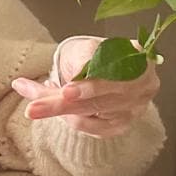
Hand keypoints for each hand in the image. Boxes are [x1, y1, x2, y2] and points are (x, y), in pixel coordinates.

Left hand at [12, 36, 159, 138]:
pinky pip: (91, 128)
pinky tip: (54, 107)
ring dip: (57, 111)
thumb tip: (77, 76)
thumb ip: (84, 58)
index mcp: (138, 59)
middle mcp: (142, 86)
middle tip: (33, 108)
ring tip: (34, 105)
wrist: (101, 67)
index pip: (114, 75)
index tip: (66, 92)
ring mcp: (133, 109)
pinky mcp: (120, 126)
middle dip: (60, 104)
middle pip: (98, 102)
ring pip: (89, 116)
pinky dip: (70, 119)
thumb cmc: (94, 54)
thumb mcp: (88, 47)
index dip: (91, 86)